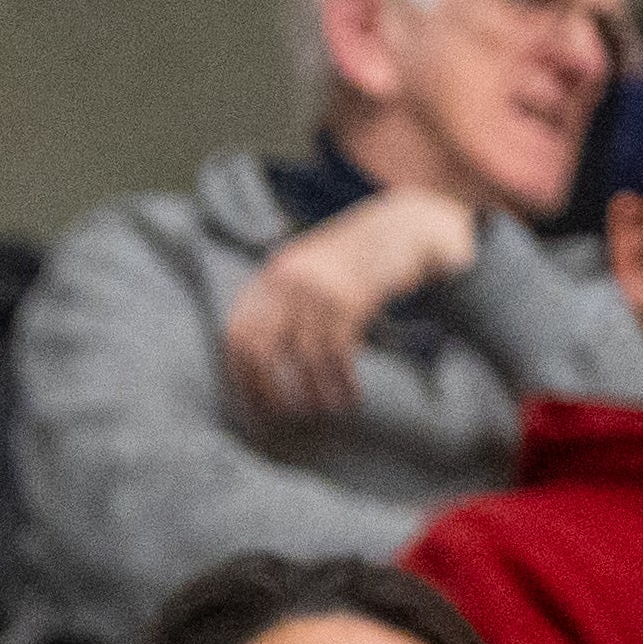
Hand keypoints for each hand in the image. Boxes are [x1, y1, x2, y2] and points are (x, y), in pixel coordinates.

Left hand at [219, 185, 480, 421]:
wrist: (404, 226)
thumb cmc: (355, 261)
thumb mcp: (310, 273)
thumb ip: (285, 306)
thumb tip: (262, 364)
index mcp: (271, 276)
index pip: (238, 335)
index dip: (242, 376)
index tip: (255, 407)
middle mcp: (288, 280)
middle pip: (259, 350)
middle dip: (268, 391)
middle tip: (285, 417)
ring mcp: (318, 288)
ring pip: (302, 357)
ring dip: (313, 393)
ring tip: (326, 412)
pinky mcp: (351, 297)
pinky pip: (337, 353)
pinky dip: (342, 382)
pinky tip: (350, 397)